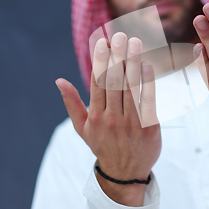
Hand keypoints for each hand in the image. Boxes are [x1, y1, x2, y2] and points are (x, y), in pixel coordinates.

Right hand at [55, 33, 160, 205]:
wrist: (126, 173)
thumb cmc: (103, 145)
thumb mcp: (82, 128)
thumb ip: (72, 103)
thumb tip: (59, 80)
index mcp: (96, 116)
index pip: (97, 82)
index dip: (100, 60)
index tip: (103, 41)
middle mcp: (112, 118)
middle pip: (114, 81)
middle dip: (117, 56)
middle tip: (120, 35)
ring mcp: (131, 123)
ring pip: (131, 88)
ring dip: (133, 63)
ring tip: (135, 43)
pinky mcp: (149, 127)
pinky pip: (148, 100)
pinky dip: (148, 82)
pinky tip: (148, 65)